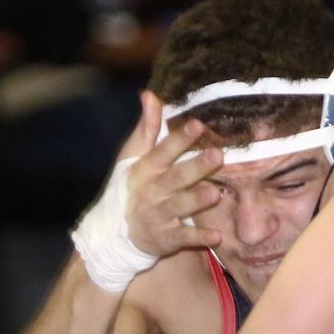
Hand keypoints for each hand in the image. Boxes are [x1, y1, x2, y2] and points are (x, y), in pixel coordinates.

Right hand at [120, 92, 225, 257]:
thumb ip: (146, 128)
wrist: (116, 234)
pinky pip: (184, 238)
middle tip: (217, 155)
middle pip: (175, 178)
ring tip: (215, 193)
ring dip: (196, 200)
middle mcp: (151, 191)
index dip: (179, 138)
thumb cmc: (133, 188)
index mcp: (145, 169)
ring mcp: (158, 216)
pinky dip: (199, 238)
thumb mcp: (133, 158)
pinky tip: (217, 235)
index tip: (198, 124)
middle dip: (195, 167)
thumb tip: (150, 95)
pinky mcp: (166, 238)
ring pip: (179, 206)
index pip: (162, 151)